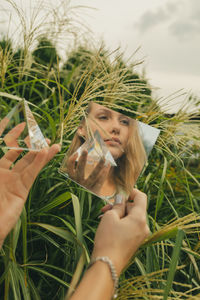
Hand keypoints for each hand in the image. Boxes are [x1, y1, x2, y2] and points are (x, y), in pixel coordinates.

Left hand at [0, 121, 59, 246]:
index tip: (20, 124)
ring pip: (29, 163)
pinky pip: (32, 173)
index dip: (11, 134)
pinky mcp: (22, 190)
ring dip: (41, 152)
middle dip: (31, 144)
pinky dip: (39, 162)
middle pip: (20, 154)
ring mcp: (14, 181)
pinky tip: (47, 152)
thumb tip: (0, 136)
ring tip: (53, 144)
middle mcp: (4, 173)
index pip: (5, 148)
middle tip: (41, 135)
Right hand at [66, 150, 110, 194]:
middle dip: (83, 159)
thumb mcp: (75, 184)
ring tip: (103, 157)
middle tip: (86, 150)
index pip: (69, 168)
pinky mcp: (94, 192)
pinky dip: (105, 172)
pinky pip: (100, 180)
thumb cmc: (79, 194)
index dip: (72, 160)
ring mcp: (87, 188)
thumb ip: (76, 174)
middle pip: (80, 169)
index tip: (76, 153)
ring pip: (93, 174)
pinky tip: (108, 166)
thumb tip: (80, 157)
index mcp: (72, 180)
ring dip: (99, 165)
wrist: (82, 209)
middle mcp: (78, 183)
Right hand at [92, 189, 148, 274]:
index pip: (141, 197)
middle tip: (105, 207)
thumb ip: (118, 205)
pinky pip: (130, 227)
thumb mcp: (110, 217)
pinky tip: (108, 225)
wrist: (107, 265)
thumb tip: (121, 198)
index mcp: (140, 218)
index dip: (131, 191)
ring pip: (131, 218)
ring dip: (119, 214)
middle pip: (135, 208)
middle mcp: (144, 226)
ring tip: (103, 216)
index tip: (120, 191)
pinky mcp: (135, 242)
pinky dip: (121, 223)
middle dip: (120, 205)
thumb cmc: (108, 240)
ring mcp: (140, 235)